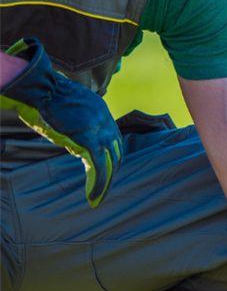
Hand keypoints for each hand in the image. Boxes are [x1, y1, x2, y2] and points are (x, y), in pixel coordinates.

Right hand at [0, 38, 121, 206]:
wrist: (47, 90)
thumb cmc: (50, 97)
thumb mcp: (70, 108)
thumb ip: (77, 123)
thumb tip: (73, 138)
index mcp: (104, 116)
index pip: (115, 143)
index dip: (111, 159)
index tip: (106, 172)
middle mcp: (107, 125)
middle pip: (116, 156)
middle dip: (110, 175)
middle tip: (103, 192)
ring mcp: (101, 134)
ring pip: (109, 166)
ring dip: (104, 185)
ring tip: (97, 200)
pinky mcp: (90, 143)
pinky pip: (98, 169)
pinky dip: (96, 185)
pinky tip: (92, 197)